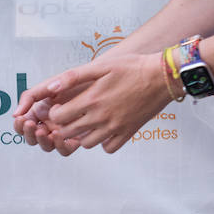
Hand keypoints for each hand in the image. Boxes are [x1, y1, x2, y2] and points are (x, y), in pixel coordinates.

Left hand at [12, 53, 171, 154]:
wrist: (164, 75)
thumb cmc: (132, 67)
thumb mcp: (101, 66)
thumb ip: (73, 76)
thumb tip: (49, 87)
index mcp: (91, 100)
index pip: (58, 117)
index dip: (55, 113)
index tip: (60, 107)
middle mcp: (101, 117)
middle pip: (68, 132)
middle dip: (64, 125)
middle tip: (70, 117)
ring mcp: (115, 127)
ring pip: (86, 144)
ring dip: (82, 136)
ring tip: (86, 123)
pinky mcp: (128, 132)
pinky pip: (109, 148)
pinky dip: (103, 142)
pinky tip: (104, 130)